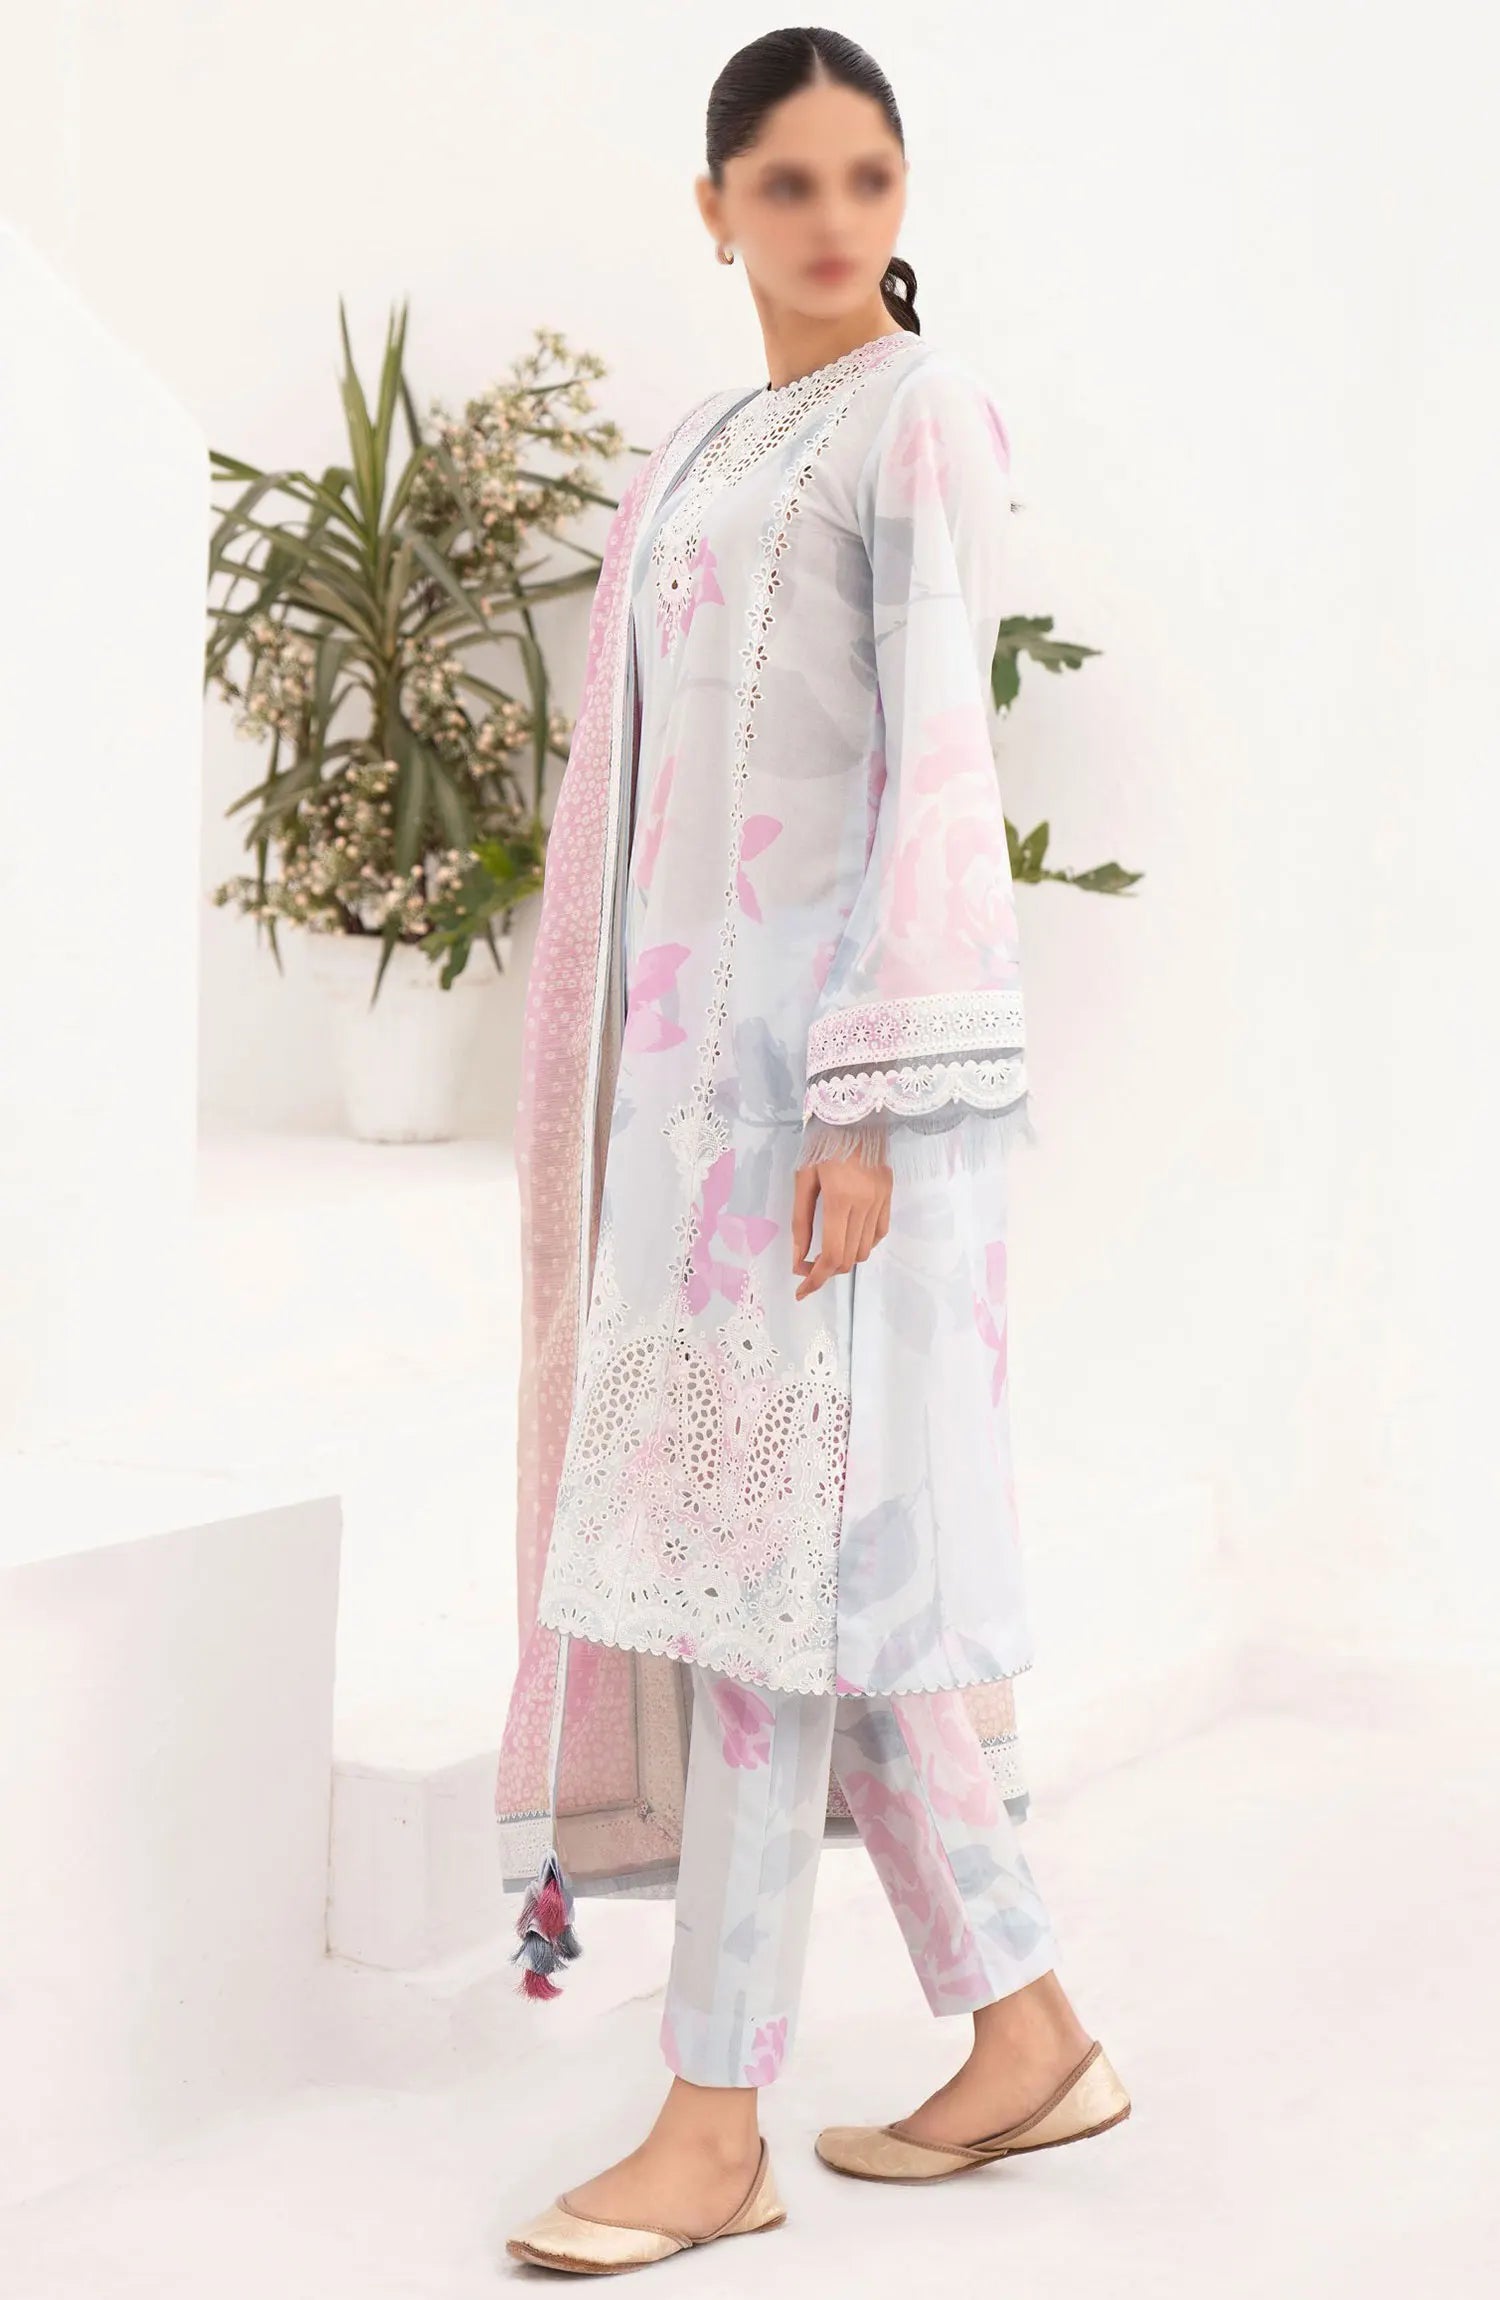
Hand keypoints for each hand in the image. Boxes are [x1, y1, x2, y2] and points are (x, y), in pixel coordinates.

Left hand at [791, 1141, 892, 1299]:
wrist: (853, 1114)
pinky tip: (849, 1234)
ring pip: (865, 1250)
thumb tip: (799, 1258)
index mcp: (840, 1199)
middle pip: (849, 1258)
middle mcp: (865, 1204)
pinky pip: (879, 1233)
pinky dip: (863, 1242)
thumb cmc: (820, 1144)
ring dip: (845, 1257)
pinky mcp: (889, 1195)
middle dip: (826, 1270)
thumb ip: (801, 1222)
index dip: (816, 1280)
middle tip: (808, 1266)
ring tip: (827, 1247)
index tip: (802, 1291)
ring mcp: (881, 1200)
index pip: (832, 1255)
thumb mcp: (803, 1181)